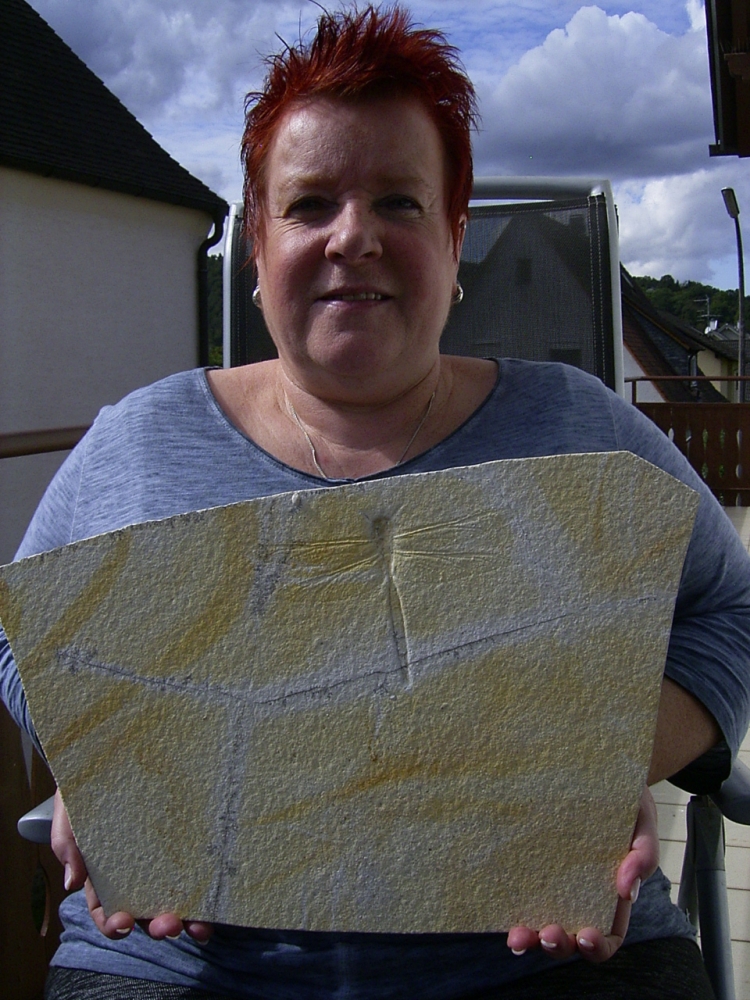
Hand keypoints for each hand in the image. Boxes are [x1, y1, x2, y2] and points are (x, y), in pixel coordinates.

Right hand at [50, 788, 212, 943]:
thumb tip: (71, 884)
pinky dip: (207, 890)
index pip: (106, 910)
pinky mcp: (188, 839)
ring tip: (199, 926)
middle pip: (146, 912)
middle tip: (170, 926)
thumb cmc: (86, 784)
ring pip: (176, 898)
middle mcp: (135, 872)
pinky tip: (217, 900)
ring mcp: (164, 857)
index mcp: (103, 874)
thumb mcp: (68, 810)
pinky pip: (198, 870)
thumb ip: (65, 844)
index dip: (113, 924)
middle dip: (158, 926)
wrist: (115, 749)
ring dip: (188, 919)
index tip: (123, 924)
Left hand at [506, 785, 658, 962]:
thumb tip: (626, 890)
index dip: (597, 947)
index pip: (606, 936)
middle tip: (548, 934)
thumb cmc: (628, 804)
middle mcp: (579, 897)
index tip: (587, 936)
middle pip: (569, 939)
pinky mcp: (529, 864)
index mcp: (611, 897)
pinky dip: (509, 908)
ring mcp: (551, 883)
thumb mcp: (644, 824)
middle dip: (558, 945)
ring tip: (518, 936)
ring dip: (529, 939)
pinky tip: (499, 905)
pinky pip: (517, 893)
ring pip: (539, 924)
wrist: (600, 771)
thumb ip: (644, 855)